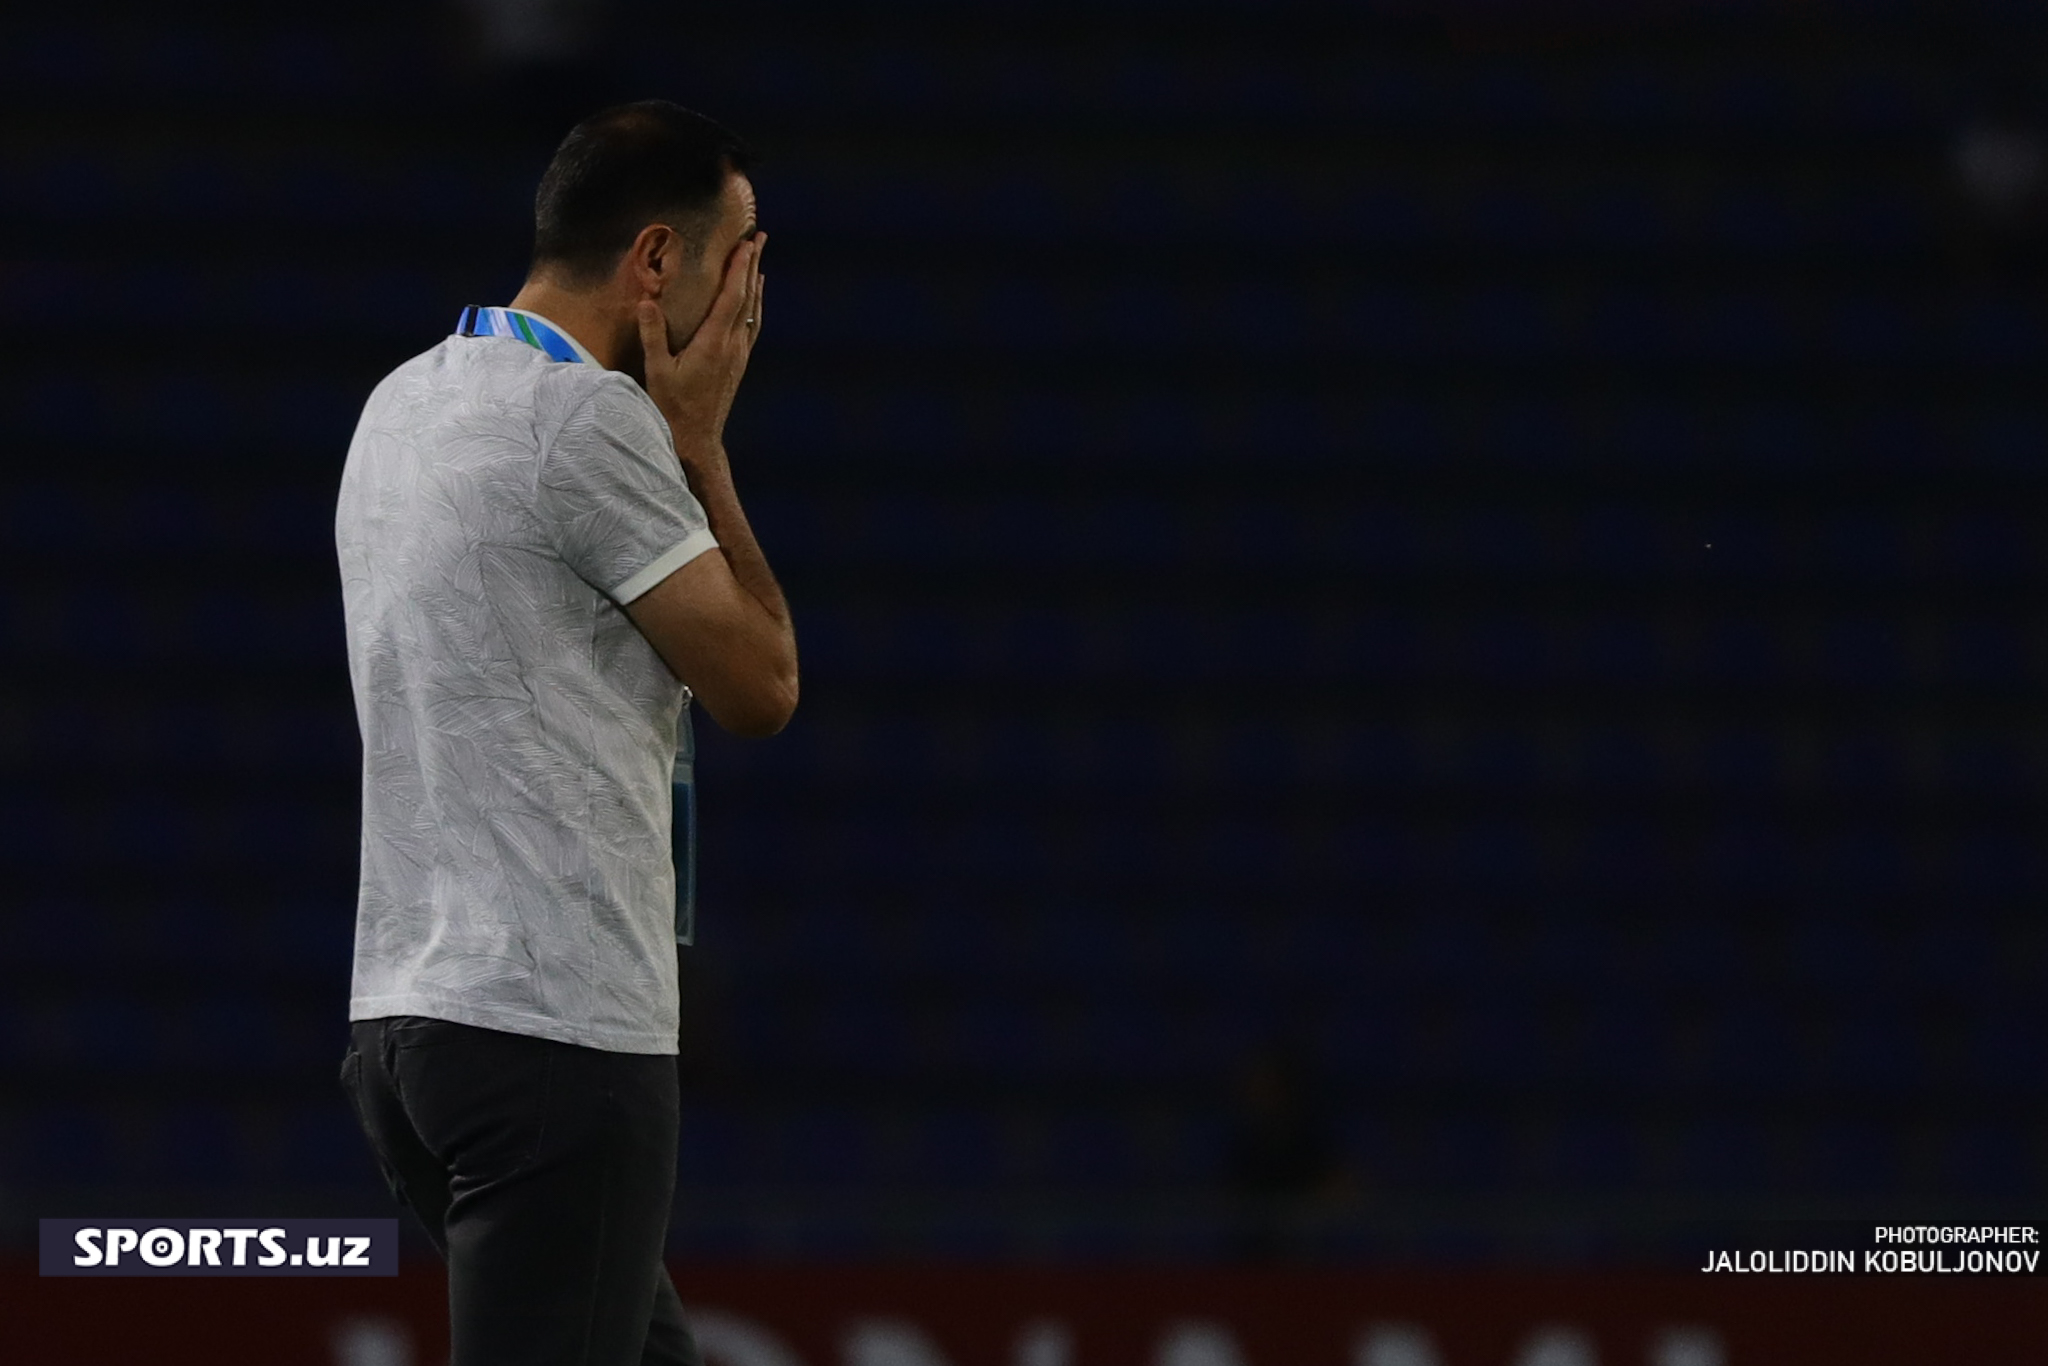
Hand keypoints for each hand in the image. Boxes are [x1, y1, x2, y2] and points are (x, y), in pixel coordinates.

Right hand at [637, 233, 764, 457]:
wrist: (698, 437)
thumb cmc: (673, 405)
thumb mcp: (657, 370)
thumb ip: (653, 335)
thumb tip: (647, 301)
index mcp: (713, 343)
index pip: (732, 298)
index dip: (739, 270)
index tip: (746, 245)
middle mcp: (732, 345)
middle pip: (747, 297)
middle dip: (753, 266)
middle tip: (761, 238)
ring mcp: (739, 354)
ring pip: (753, 310)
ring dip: (756, 281)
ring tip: (760, 258)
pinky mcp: (739, 362)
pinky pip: (753, 325)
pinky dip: (755, 304)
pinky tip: (755, 296)